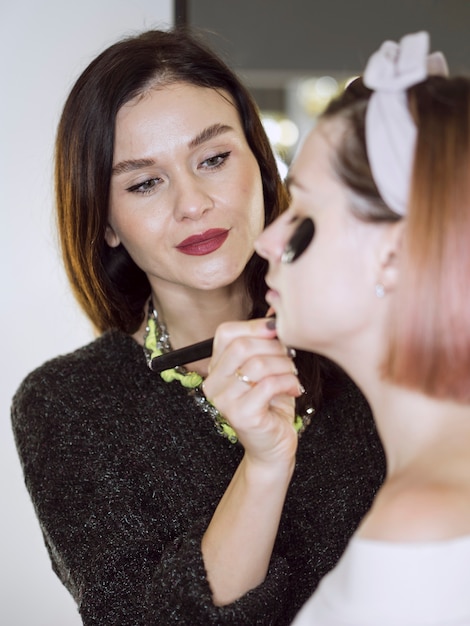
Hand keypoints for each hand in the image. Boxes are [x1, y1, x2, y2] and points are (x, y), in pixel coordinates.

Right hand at [203, 318, 302, 466]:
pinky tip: (294, 389)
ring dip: (284, 366)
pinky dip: (289, 382)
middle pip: (242, 346)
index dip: (255, 326)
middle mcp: (213, 383)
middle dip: (274, 347)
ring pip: (258, 364)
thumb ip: (266, 340)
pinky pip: (268, 385)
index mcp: (215, 367)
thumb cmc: (271, 405)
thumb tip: (277, 309)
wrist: (273, 446)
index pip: (226, 333)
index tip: (277, 332)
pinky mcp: (241, 415)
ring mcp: (224, 400)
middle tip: (290, 357)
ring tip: (292, 375)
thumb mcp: (268, 367)